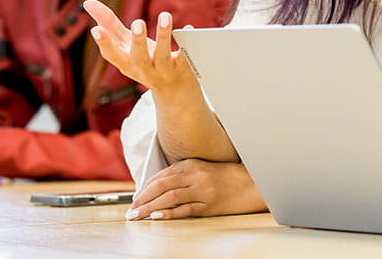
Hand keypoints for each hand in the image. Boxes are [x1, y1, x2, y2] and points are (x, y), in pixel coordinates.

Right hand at [84, 0, 196, 92]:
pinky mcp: (182, 69)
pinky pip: (186, 56)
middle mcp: (144, 69)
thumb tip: (87, 3)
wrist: (173, 91)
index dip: (104, 44)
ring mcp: (163, 71)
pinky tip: (189, 27)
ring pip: (162, 56)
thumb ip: (109, 25)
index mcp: (126, 62)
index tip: (96, 30)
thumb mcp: (126, 45)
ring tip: (165, 16)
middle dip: (137, 41)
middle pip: (139, 57)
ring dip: (163, 35)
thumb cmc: (145, 60)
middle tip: (137, 23)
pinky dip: (187, 42)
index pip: (113, 55)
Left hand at [125, 159, 266, 220]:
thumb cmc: (225, 176)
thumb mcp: (203, 168)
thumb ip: (182, 174)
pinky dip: (168, 214)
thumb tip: (156, 186)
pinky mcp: (208, 206)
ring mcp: (202, 191)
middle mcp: (196, 176)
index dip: (145, 187)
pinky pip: (183, 210)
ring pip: (169, 198)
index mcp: (193, 164)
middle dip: (142, 199)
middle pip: (161, 186)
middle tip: (131, 209)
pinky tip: (156, 217)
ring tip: (137, 216)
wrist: (251, 185)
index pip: (162, 175)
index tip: (134, 197)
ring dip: (149, 208)